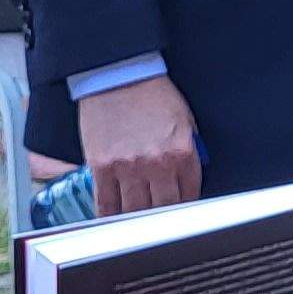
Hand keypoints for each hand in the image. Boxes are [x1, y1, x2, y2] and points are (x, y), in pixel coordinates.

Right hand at [77, 76, 204, 214]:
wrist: (119, 75)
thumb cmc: (152, 95)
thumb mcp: (185, 121)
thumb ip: (190, 151)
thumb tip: (190, 177)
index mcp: (181, 152)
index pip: (189, 195)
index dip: (185, 204)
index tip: (180, 209)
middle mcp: (155, 163)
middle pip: (162, 208)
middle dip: (162, 213)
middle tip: (158, 215)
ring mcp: (126, 167)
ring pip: (134, 211)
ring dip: (137, 216)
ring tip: (137, 217)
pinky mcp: (101, 167)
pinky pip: (106, 204)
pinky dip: (110, 215)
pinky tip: (114, 218)